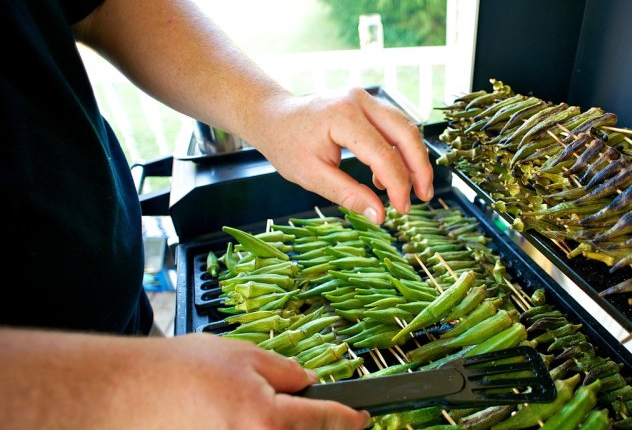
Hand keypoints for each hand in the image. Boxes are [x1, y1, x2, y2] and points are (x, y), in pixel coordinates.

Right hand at [127, 334, 370, 429]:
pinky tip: (246, 421)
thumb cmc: (180, 369)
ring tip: (268, 413)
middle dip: (319, 429)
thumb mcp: (242, 355)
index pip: (325, 422)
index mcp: (268, 420)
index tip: (362, 419)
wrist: (122, 393)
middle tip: (325, 418)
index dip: (349, 420)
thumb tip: (309, 382)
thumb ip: (284, 371)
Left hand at [247, 87, 434, 223]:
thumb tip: (380, 216)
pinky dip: (400, 151)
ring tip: (410, 191)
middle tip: (424, 197)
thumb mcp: (312, 176)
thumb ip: (348, 194)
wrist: (272, 116)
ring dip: (413, 159)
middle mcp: (359, 101)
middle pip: (406, 133)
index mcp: (342, 117)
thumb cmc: (286, 144)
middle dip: (420, 168)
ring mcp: (365, 98)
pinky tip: (386, 177)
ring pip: (405, 128)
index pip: (383, 154)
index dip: (398, 185)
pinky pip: (394, 126)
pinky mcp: (368, 103)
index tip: (401, 210)